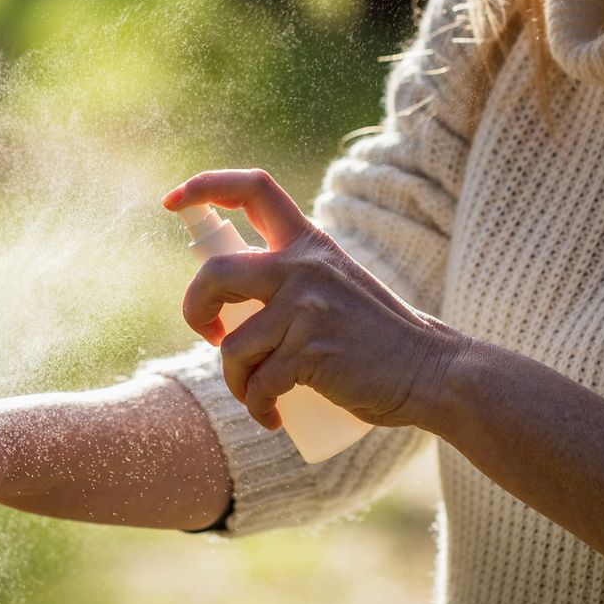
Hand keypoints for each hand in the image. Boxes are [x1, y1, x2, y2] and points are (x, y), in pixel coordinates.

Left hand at [163, 169, 468, 430]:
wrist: (431, 372)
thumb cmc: (375, 338)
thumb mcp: (334, 286)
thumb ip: (292, 280)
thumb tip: (228, 301)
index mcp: (309, 243)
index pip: (253, 189)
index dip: (205, 186)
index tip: (172, 202)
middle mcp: (305, 266)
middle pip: (215, 272)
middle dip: (195, 309)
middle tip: (210, 334)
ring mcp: (307, 308)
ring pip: (233, 345)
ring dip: (235, 381)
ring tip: (257, 395)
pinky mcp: (311, 351)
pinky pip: (258, 384)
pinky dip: (257, 407)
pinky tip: (272, 417)